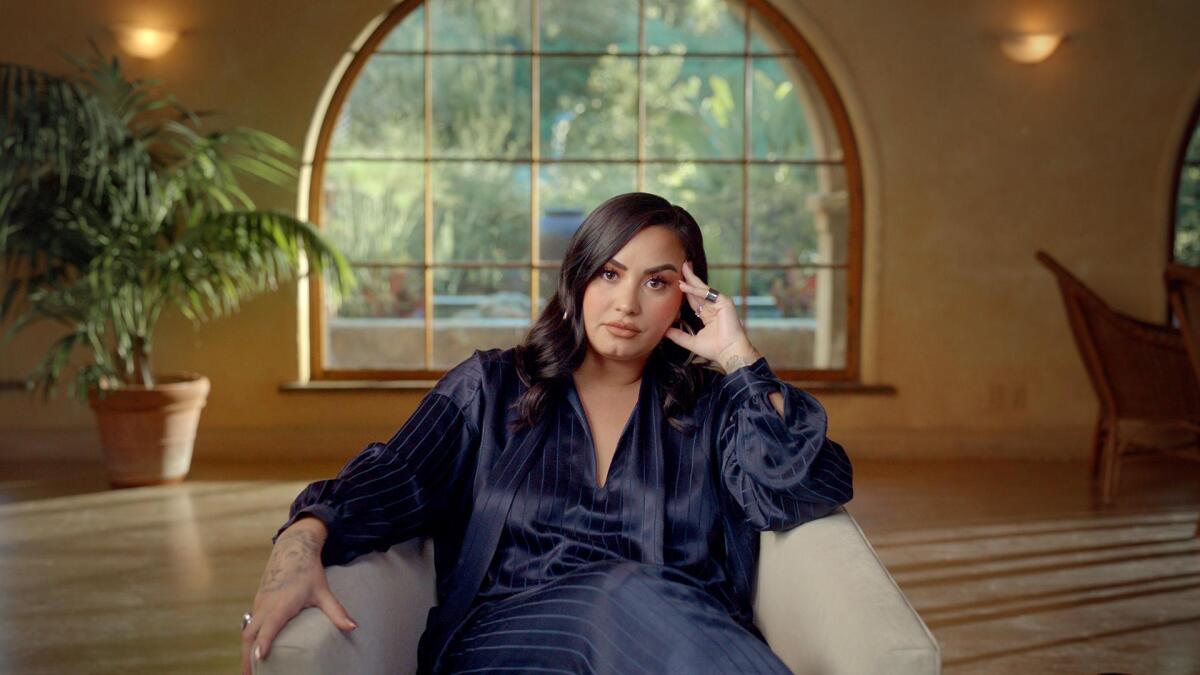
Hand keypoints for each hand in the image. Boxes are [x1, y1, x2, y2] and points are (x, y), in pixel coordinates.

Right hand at [241, 519, 356, 674]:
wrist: (293, 549)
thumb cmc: (308, 571)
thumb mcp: (323, 592)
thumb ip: (336, 611)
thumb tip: (354, 627)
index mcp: (281, 603)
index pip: (269, 626)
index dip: (264, 642)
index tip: (259, 658)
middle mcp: (266, 605)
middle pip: (250, 634)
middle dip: (248, 656)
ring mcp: (259, 604)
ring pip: (247, 630)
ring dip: (245, 650)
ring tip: (249, 670)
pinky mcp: (258, 603)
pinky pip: (249, 625)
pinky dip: (248, 640)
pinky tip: (251, 652)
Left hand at [664, 260, 762, 373]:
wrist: (728, 352)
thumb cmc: (714, 349)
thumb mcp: (691, 341)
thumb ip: (678, 336)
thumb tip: (664, 332)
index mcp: (708, 315)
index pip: (694, 299)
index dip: (686, 290)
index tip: (677, 281)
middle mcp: (713, 307)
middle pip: (698, 290)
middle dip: (690, 278)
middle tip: (682, 265)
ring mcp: (719, 303)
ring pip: (702, 288)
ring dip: (692, 278)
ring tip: (683, 267)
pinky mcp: (724, 302)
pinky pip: (707, 293)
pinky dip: (695, 289)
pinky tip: (684, 286)